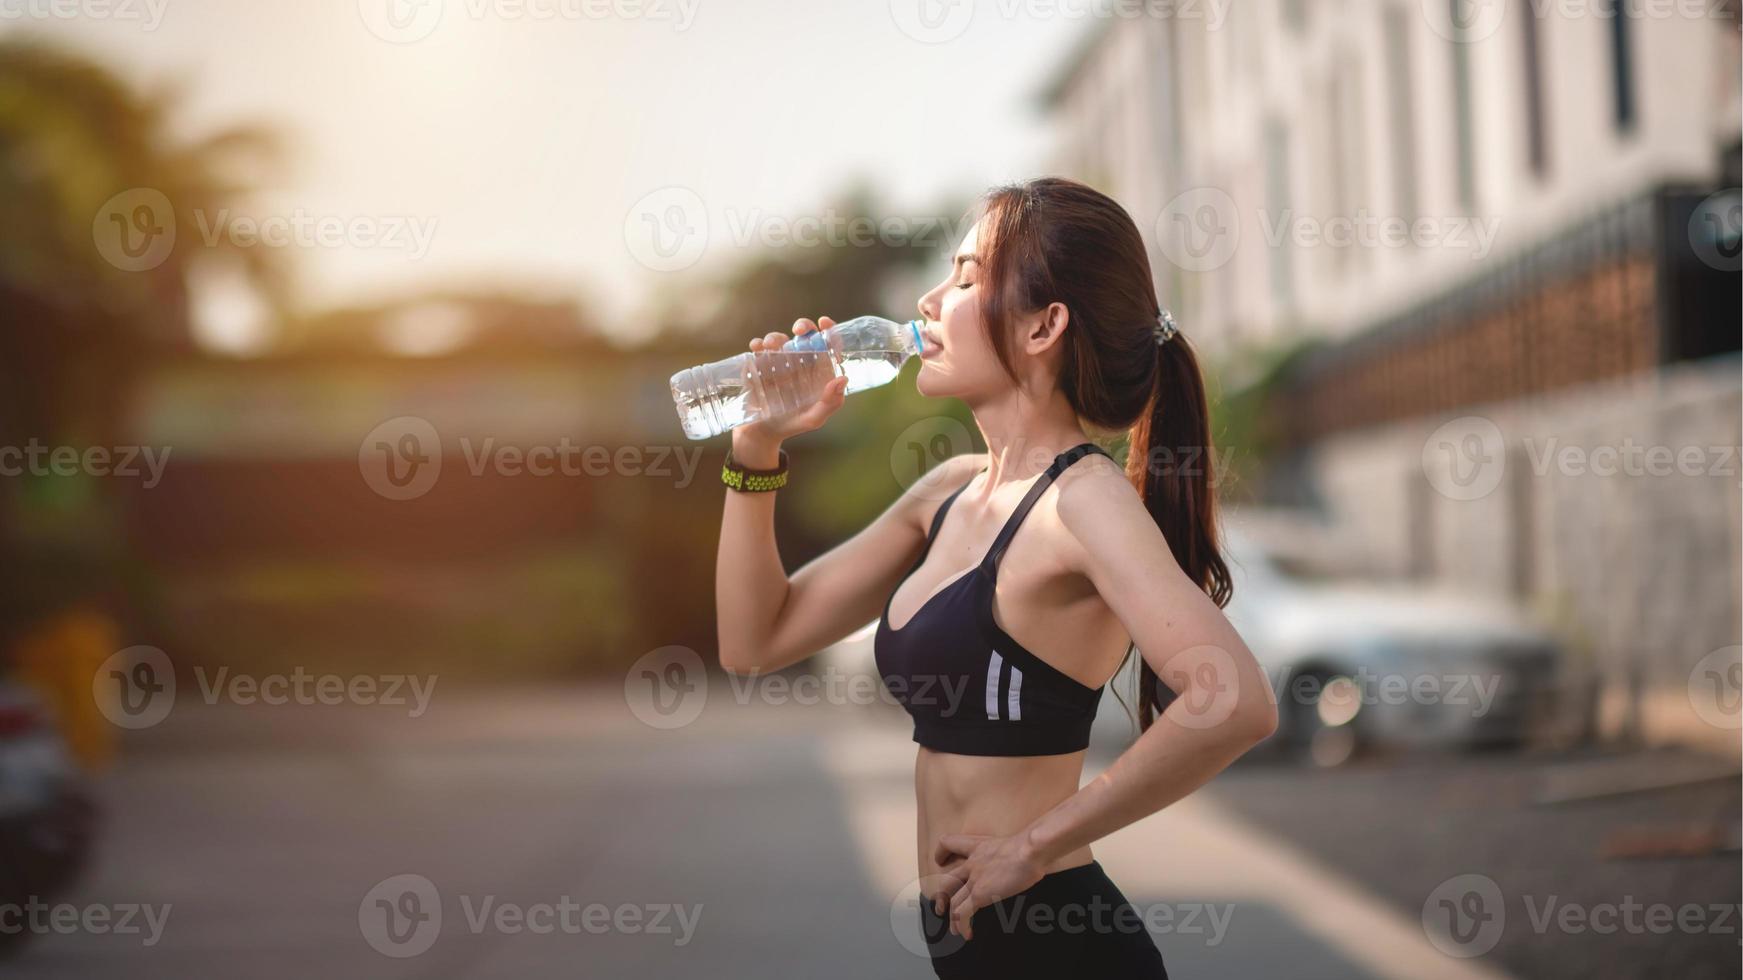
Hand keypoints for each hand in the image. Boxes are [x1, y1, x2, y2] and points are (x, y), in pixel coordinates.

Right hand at [731, 316, 848, 460]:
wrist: (762, 433)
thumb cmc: (792, 424)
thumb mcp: (814, 418)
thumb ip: (830, 402)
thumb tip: (842, 379)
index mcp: (817, 371)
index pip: (827, 346)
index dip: (829, 331)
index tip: (824, 323)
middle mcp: (800, 363)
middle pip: (804, 335)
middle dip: (803, 326)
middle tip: (799, 330)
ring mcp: (778, 362)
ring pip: (779, 339)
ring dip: (776, 337)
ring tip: (771, 345)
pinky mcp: (759, 366)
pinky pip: (758, 349)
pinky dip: (757, 344)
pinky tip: (757, 348)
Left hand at [930, 832, 1047, 940]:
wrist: (1031, 851)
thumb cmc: (1032, 845)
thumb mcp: (1017, 843)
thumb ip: (1016, 849)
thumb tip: (1030, 852)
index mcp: (979, 846)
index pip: (949, 843)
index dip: (941, 852)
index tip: (940, 861)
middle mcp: (972, 863)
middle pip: (947, 880)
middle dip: (941, 896)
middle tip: (941, 908)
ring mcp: (975, 879)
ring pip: (953, 901)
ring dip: (952, 918)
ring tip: (955, 930)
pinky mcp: (980, 894)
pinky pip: (963, 913)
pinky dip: (962, 926)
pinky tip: (967, 934)